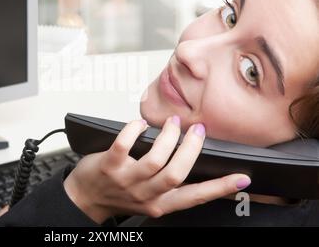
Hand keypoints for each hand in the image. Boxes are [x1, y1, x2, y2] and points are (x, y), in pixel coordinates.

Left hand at [63, 117, 250, 223]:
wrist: (86, 198)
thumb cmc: (119, 195)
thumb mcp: (150, 198)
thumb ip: (169, 185)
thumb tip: (192, 159)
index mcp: (160, 203)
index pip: (194, 197)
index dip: (219, 188)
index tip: (241, 178)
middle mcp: (146, 194)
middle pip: (176, 174)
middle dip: (191, 150)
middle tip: (198, 131)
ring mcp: (126, 180)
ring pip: (155, 160)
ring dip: (168, 137)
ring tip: (174, 123)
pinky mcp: (108, 165)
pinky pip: (124, 144)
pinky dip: (135, 130)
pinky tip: (140, 124)